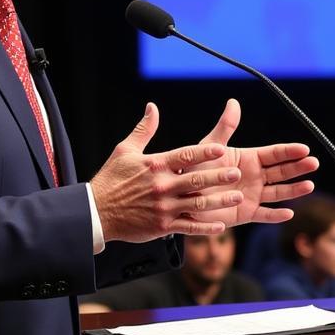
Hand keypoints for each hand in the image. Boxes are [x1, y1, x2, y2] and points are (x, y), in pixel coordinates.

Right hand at [90, 103, 246, 242]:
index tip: (222, 149)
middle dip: (219, 176)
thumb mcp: (124, 150)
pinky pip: (188, 226)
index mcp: (155, 165)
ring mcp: (163, 207)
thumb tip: (152, 108)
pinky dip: (205, 227)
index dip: (205, 152)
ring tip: (237, 197)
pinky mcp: (162, 226)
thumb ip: (143, 129)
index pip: (184, 156)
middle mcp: (162, 186)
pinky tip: (220, 225)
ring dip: (219, 201)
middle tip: (237, 173)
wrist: (96, 212)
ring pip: (197, 203)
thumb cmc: (111, 179)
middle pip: (196, 179)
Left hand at [187, 98, 317, 225]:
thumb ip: (225, 127)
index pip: (275, 154)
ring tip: (309, 185)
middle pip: (282, 171)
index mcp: (250, 159)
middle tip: (314, 163)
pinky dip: (276, 215)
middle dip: (298, 167)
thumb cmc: (195, 168)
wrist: (183, 194)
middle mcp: (256, 176)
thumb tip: (233, 102)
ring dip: (294, 189)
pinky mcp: (246, 213)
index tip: (305, 149)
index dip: (290, 151)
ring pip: (278, 192)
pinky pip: (264, 214)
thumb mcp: (210, 147)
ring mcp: (253, 195)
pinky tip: (289, 213)